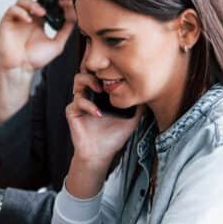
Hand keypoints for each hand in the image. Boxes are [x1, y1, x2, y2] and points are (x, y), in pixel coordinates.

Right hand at [0, 0, 73, 121]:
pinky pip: (12, 9)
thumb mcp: (57, 43)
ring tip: (41, 12)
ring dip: (32, 3)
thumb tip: (74, 16)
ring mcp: (16, 19)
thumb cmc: (36, 59)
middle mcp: (27, 17)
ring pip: (21, 0)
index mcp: (38, 21)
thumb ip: (65, 29)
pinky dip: (21, 11)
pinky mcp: (7, 22)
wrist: (21, 69)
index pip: (42, 1)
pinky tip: (28, 19)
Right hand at [63, 71, 140, 197]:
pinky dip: (88, 105)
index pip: (100, 74)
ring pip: (78, 81)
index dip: (106, 70)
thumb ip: (139, 106)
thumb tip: (150, 94)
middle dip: (95, 70)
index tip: (117, 72)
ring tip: (100, 90)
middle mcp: (88, 96)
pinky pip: (77, 102)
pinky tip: (98, 113)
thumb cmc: (114, 137)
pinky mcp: (72, 112)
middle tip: (107, 78)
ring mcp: (79, 103)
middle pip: (87, 71)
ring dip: (89, 82)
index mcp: (100, 95)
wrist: (102, 153)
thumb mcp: (132, 119)